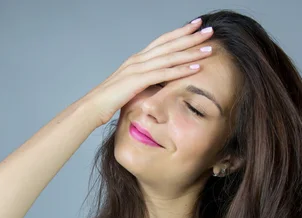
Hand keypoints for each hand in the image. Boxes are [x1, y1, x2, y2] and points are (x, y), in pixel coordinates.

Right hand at [81, 19, 213, 125]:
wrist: (92, 107)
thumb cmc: (110, 101)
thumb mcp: (131, 88)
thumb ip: (145, 83)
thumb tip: (160, 86)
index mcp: (137, 59)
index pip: (162, 41)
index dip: (179, 32)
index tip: (196, 26)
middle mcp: (138, 59)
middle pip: (169, 44)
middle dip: (190, 36)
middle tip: (209, 31)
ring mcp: (138, 68)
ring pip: (170, 56)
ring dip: (191, 51)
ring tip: (209, 48)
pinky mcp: (137, 80)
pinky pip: (164, 73)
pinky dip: (181, 70)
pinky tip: (196, 68)